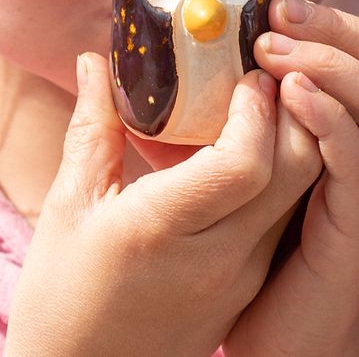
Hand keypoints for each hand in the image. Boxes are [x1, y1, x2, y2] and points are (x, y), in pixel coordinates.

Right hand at [5, 52, 319, 356]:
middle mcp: (217, 259)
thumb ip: (92, 129)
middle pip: (292, 174)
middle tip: (269, 74)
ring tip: (266, 104)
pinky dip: (282, 181)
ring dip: (294, 145)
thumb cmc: (61, 296)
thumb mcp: (67, 207)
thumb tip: (94, 62)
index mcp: (163, 230)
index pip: (247, 163)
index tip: (247, 73)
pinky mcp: (246, 291)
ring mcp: (239, 280)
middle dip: (294, 114)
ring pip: (296, 199)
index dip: (257, 111)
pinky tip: (255, 154)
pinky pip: (282, 223)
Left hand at [223, 0, 358, 355]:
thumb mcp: (245, 163)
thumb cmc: (255, 246)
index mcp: (351, 130)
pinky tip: (293, 97)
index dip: (331, 17)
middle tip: (278, 14)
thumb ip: (232, 111)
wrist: (278, 338)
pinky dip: (332, 122)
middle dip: (337, 27)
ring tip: (276, 50)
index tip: (274, 1)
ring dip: (331, 64)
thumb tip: (175, 57)